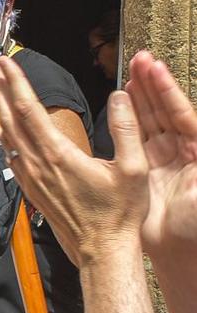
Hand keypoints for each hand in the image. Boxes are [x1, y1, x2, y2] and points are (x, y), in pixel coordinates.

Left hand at [0, 58, 147, 266]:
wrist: (101, 250)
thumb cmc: (119, 213)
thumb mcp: (134, 168)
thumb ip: (126, 129)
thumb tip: (119, 95)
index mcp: (59, 155)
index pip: (29, 110)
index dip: (15, 83)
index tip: (4, 63)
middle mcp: (38, 164)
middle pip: (10, 118)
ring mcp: (31, 178)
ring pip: (7, 137)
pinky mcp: (31, 189)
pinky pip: (11, 156)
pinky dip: (4, 137)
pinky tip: (3, 130)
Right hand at [125, 49, 196, 263]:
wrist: (176, 253)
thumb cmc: (195, 228)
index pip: (182, 113)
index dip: (168, 90)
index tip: (156, 69)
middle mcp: (182, 150)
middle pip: (166, 109)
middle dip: (153, 83)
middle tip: (141, 59)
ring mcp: (163, 157)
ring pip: (150, 118)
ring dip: (141, 95)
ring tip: (132, 71)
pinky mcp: (144, 168)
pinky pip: (135, 135)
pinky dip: (128, 116)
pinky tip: (123, 101)